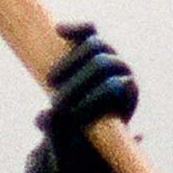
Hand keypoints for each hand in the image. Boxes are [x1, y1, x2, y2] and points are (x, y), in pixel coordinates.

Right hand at [36, 24, 136, 143]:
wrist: (80, 121)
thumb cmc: (81, 137)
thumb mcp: (73, 142)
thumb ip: (59, 133)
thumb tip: (44, 116)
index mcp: (128, 94)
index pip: (115, 86)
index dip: (92, 98)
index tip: (69, 115)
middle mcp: (122, 71)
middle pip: (102, 65)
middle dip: (77, 84)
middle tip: (55, 102)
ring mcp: (108, 55)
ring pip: (95, 46)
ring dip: (70, 62)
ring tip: (51, 81)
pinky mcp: (91, 45)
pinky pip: (88, 31)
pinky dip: (75, 29)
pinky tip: (58, 31)